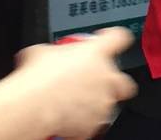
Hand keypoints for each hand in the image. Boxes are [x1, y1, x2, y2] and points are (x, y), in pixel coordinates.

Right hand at [11, 28, 135, 138]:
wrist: (35, 104)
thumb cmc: (38, 76)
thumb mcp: (42, 51)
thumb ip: (52, 52)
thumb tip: (44, 55)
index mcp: (96, 52)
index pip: (118, 37)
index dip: (115, 37)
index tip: (108, 40)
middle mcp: (106, 77)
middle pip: (125, 81)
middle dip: (115, 84)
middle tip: (97, 83)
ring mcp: (103, 102)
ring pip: (109, 104)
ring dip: (96, 104)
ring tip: (75, 104)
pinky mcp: (95, 123)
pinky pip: (93, 123)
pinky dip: (83, 122)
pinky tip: (68, 118)